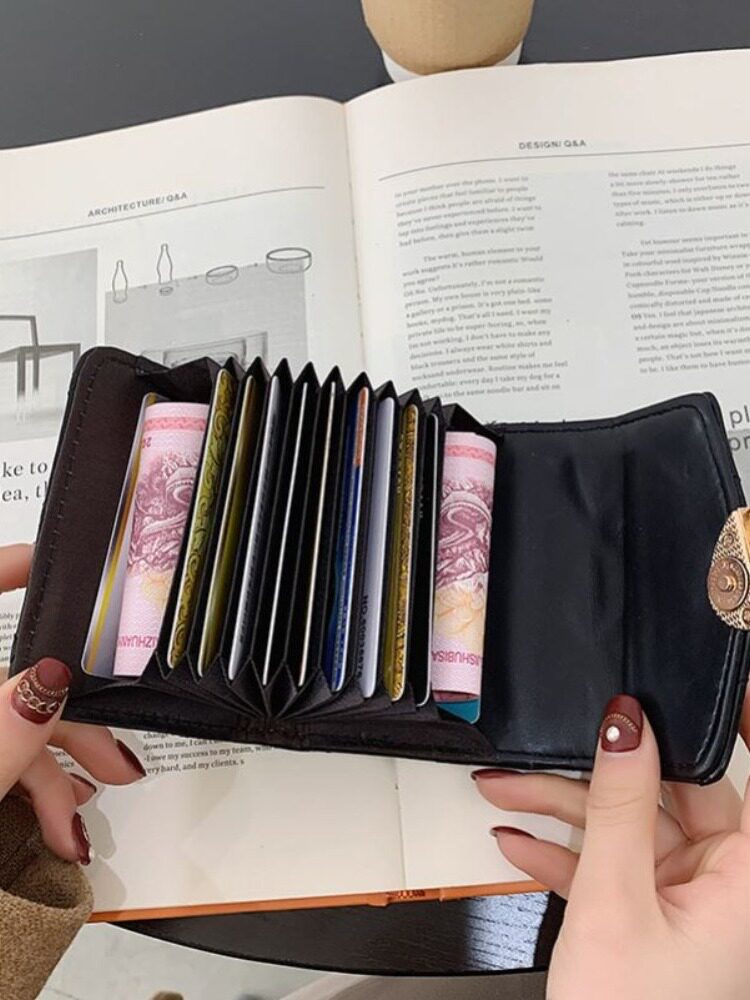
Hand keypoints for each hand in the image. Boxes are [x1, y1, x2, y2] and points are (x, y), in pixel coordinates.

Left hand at [1, 544, 145, 864]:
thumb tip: (50, 680)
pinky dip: (26, 789)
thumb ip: (1, 741)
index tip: (47, 560)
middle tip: (117, 760)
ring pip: (4, 728)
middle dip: (67, 726)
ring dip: (51, 776)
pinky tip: (55, 824)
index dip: (5, 572)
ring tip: (79, 826)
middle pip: (4, 681)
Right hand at [473, 693, 749, 999]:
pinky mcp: (645, 920)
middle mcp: (723, 886)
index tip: (713, 673)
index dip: (736, 723)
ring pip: (626, 829)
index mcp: (745, 879)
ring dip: (562, 812)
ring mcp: (681, 903)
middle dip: (597, 772)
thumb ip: (620, 806)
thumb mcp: (615, 902)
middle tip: (550, 740)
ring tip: (503, 790)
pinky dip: (562, 856)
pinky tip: (517, 841)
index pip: (747, 775)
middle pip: (666, 796)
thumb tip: (627, 728)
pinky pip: (606, 868)